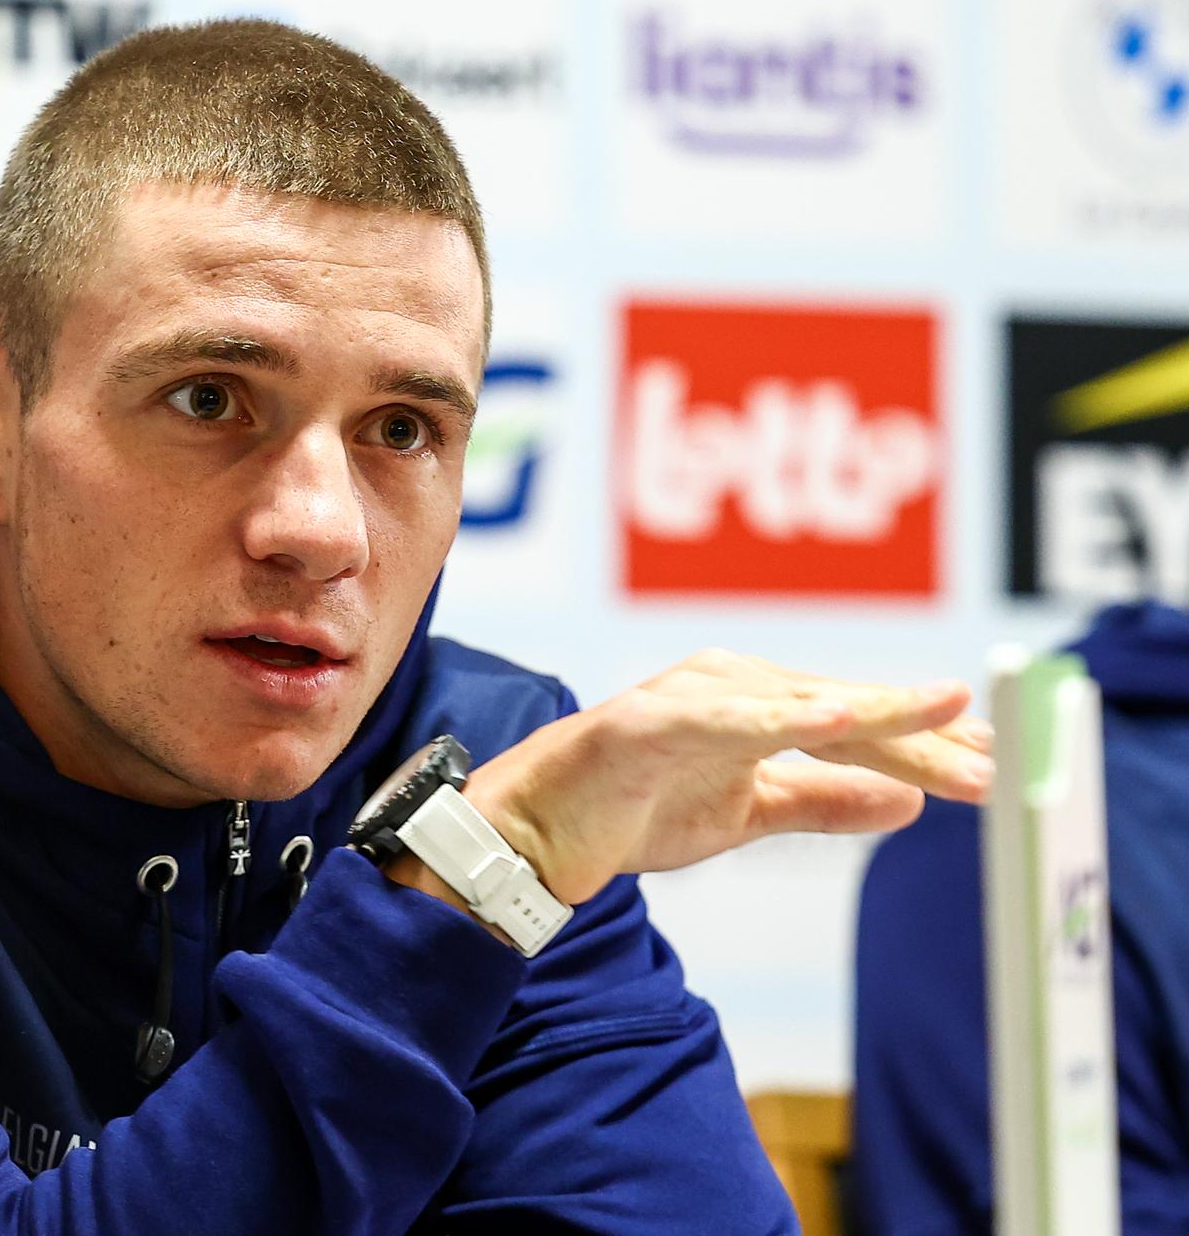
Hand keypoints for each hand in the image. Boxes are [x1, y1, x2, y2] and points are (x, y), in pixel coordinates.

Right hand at [452, 649, 993, 906]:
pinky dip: (784, 717)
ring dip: (872, 715)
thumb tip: (909, 806)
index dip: (924, 744)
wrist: (532, 833)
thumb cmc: (632, 809)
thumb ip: (822, 801)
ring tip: (941, 721)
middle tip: (989, 763)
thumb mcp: (745, 813)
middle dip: (919, 735)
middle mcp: (729, 686)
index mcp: (752, 705)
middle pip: (841, 709)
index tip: (989, 765)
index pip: (854, 724)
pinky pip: (728, 720)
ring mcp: (690, 698)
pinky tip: (841, 717)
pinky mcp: (649, 721)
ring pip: (796, 705)